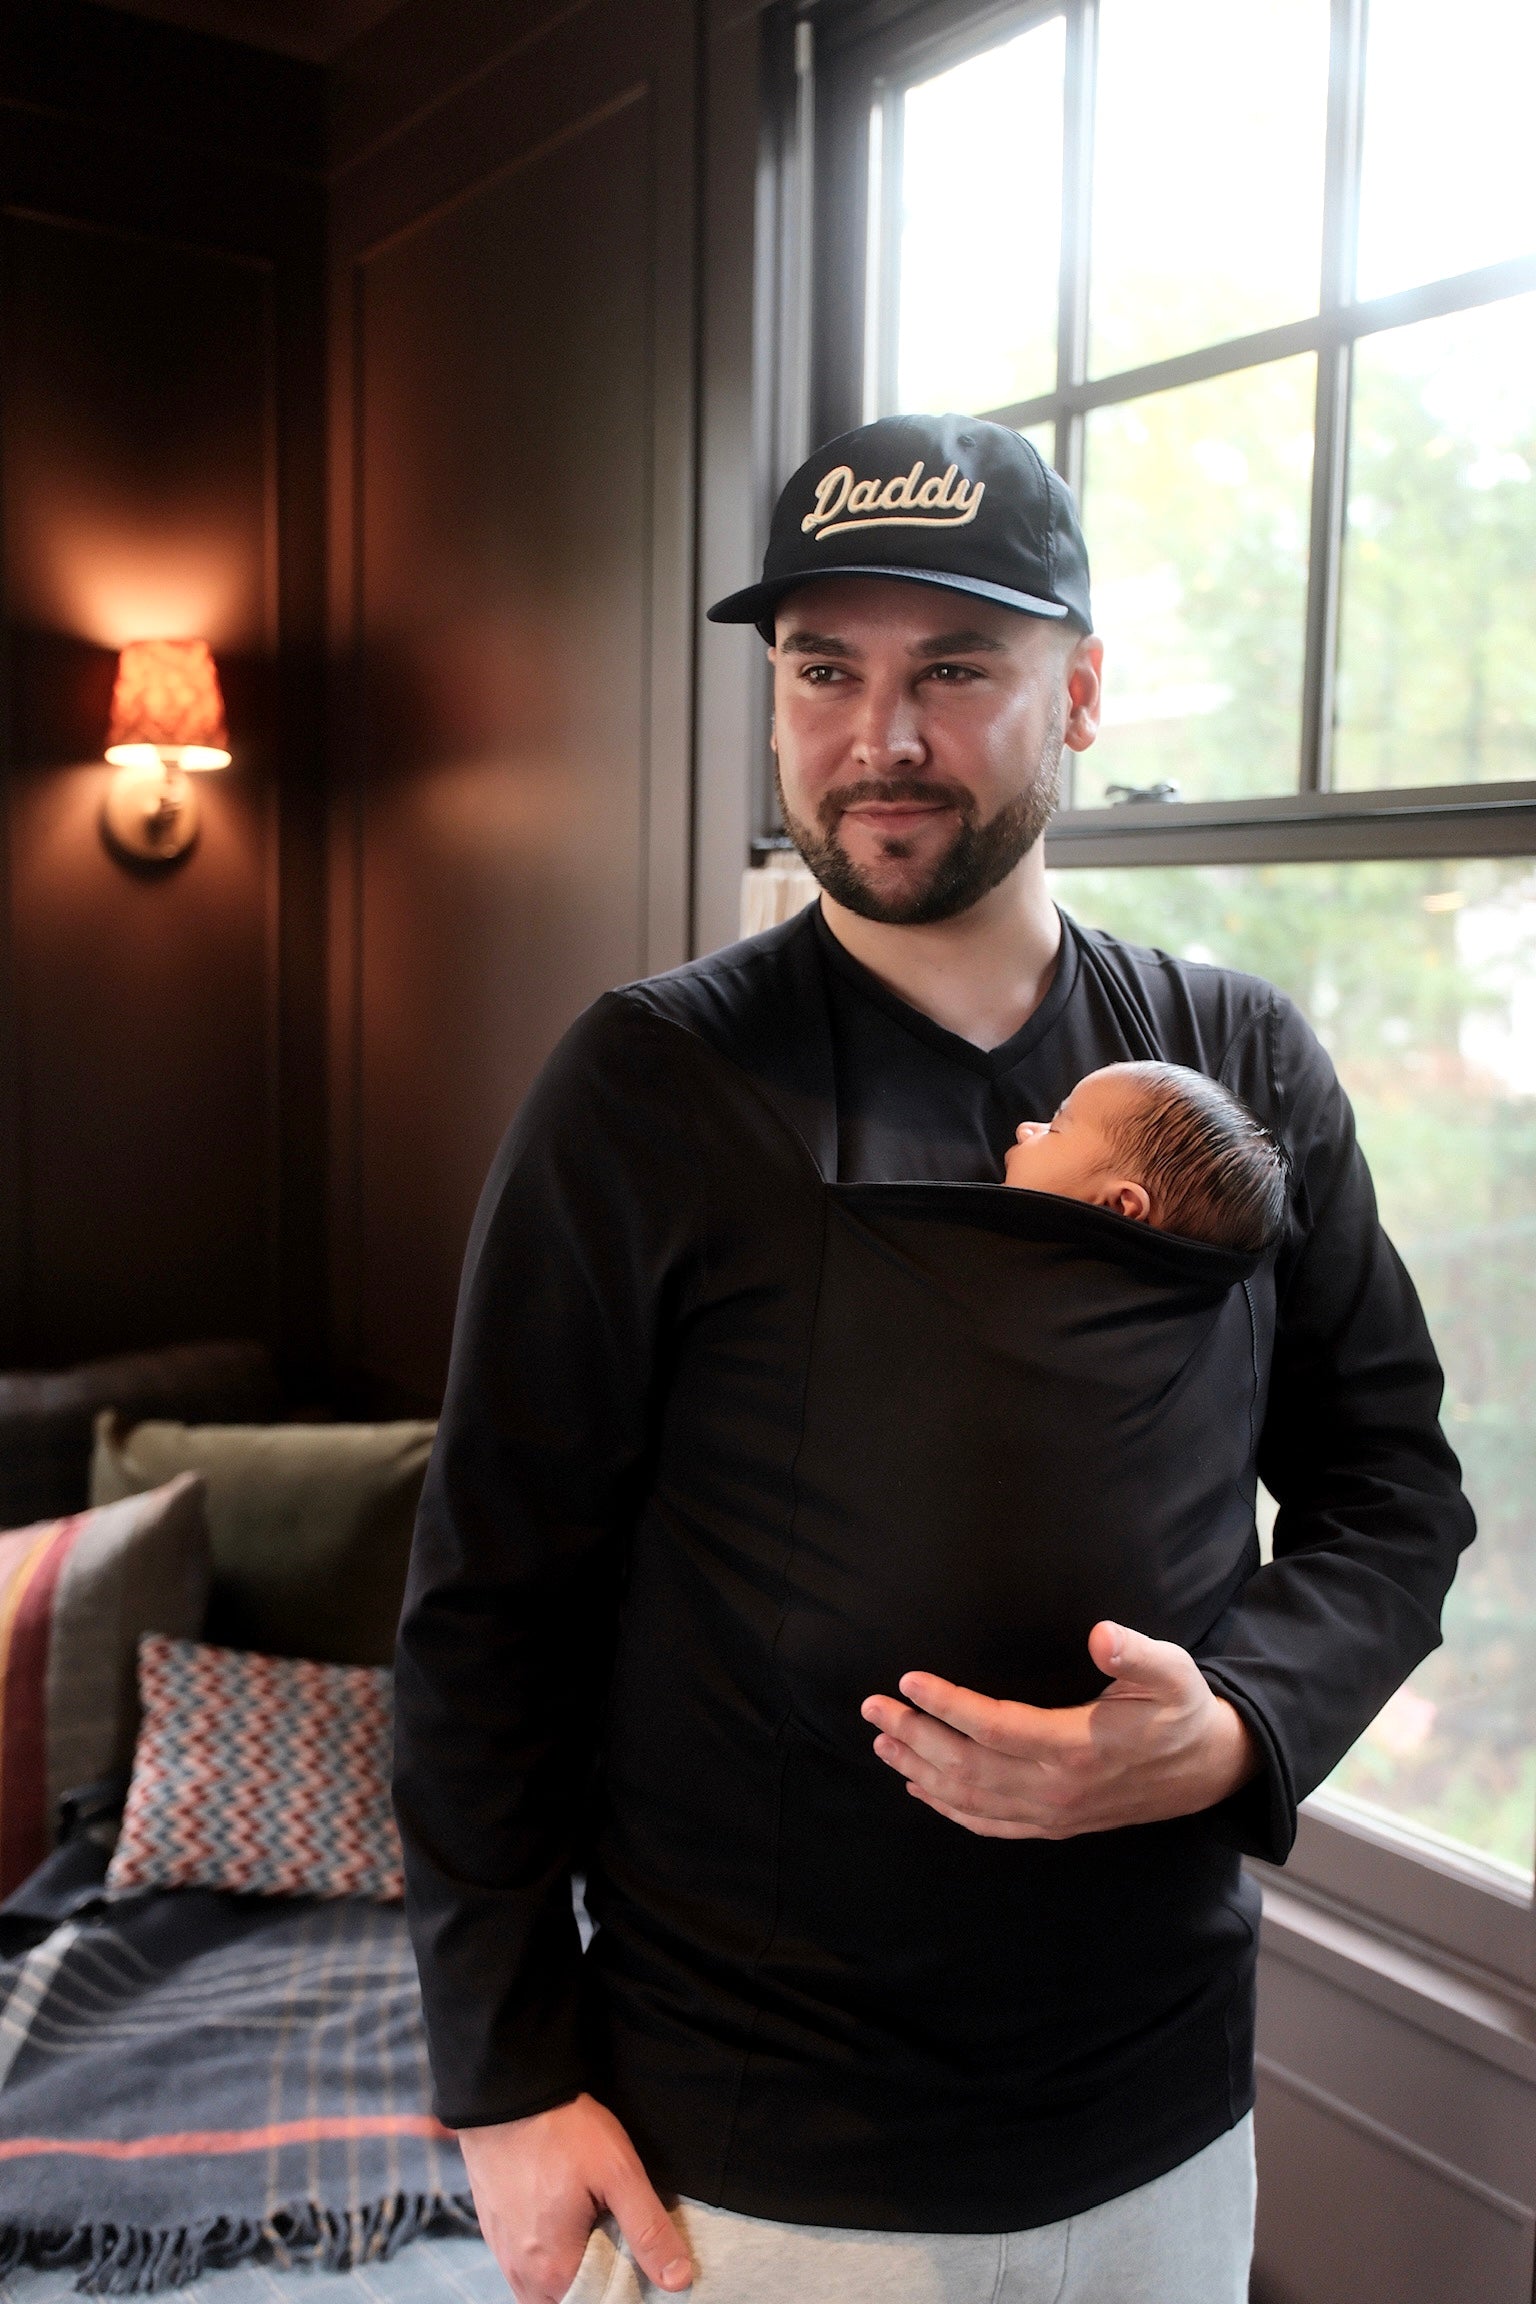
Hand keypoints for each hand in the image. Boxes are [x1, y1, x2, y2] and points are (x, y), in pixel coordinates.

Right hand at [456, 2093, 691, 2302]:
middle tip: (617, 2235)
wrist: (506, 2090)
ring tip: (594, 2225)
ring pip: (545, 2286)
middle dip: (598, 2279)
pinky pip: (526, 2264)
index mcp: (553, 2271)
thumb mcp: (618, 2173)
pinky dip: (549, 2253)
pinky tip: (566, 2217)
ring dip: (572, 2268)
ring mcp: (503, 2253)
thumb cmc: (561, 2129)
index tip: (639, 2257)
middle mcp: (521, 2275)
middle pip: (570, 2299)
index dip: (626, 2287)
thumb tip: (678, 2279)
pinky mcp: (494, 2229)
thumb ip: (648, 2230)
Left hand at [860, 1621, 1258, 1839]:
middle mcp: (1057, 1789)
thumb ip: (1136, 1653)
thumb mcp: (1173, 1671)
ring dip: (919, 1770)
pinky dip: (948, 1808)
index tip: (908, 1680)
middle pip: (967, 1766)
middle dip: (913, 1736)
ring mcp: (1053, 1813)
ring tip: (881, 1742)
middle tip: (872, 1707)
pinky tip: (920, 1789)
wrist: (1208, 1769)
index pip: (995, 1728)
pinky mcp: (1053, 1825)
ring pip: (969, 1799)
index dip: (947, 1705)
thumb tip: (1101, 1634)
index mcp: (1077, 1749)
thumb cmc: (1182, 1709)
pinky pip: (989, 1823)